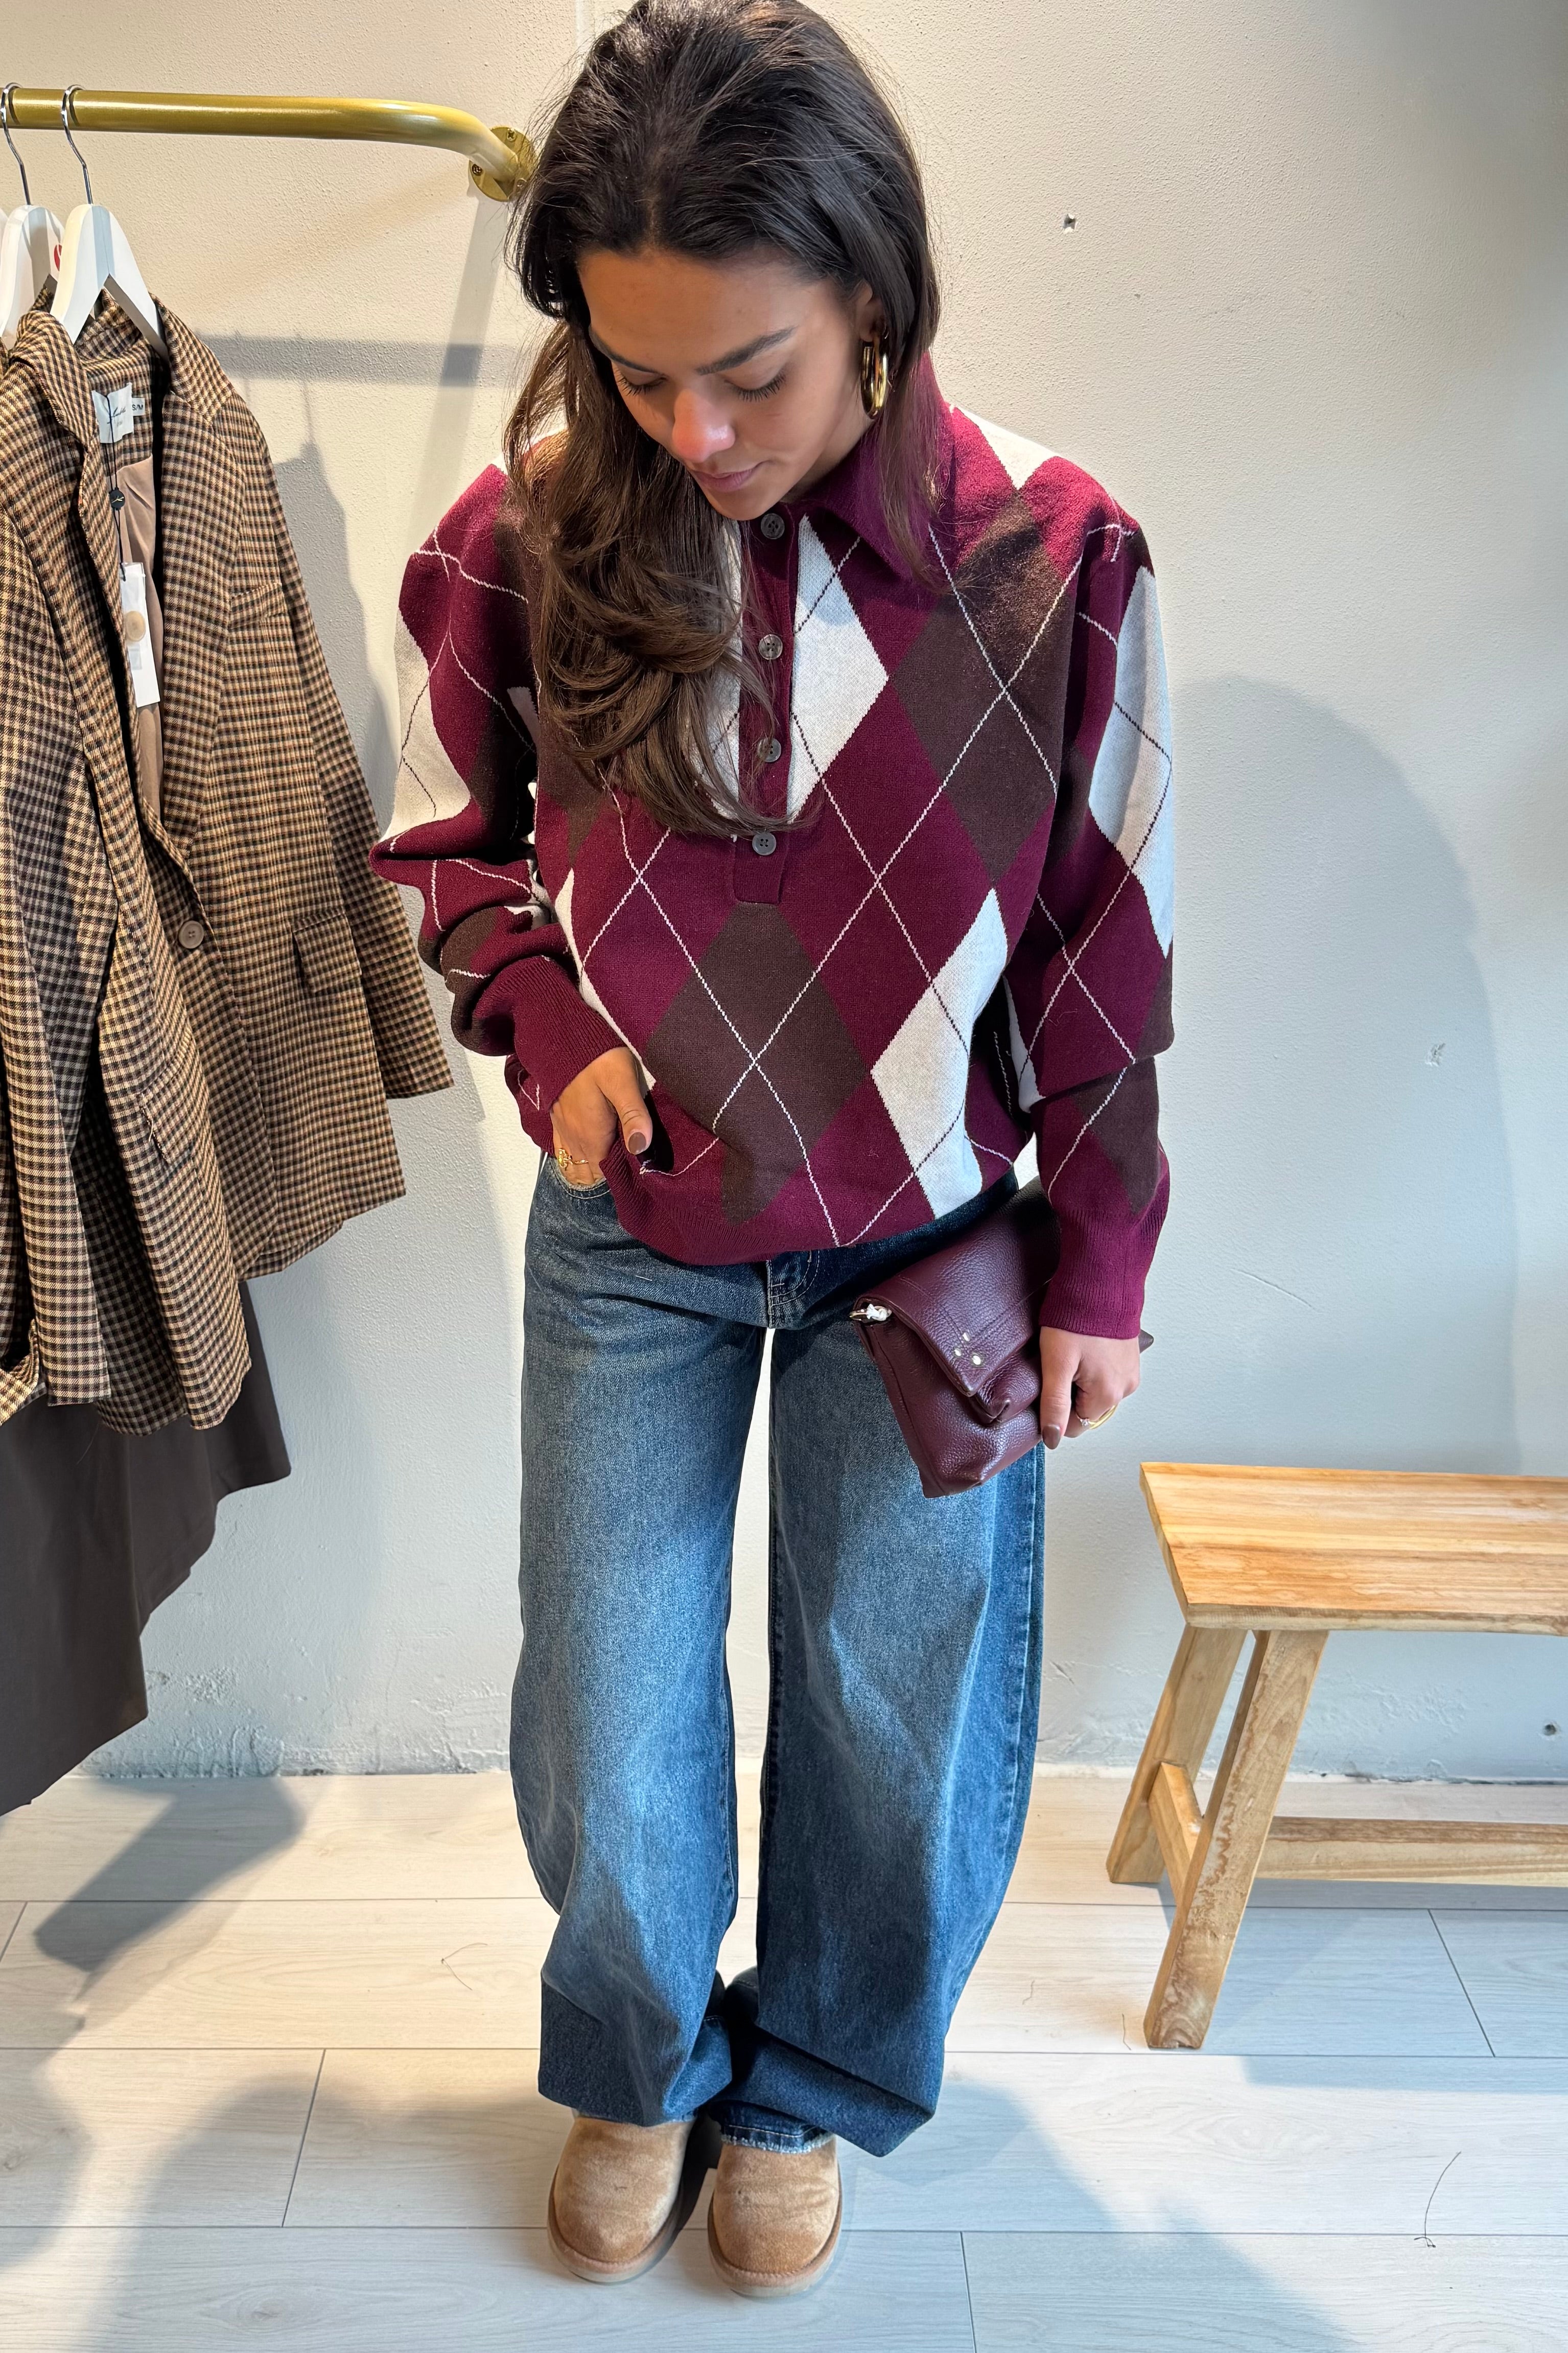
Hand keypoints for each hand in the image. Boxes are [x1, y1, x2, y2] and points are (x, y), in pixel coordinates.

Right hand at [550, 1048, 650, 1187]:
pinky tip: (589, 1149)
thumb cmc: (598, 1057)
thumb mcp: (623, 1082)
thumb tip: (641, 1148)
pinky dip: (575, 1158)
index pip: (605, 1174)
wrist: (562, 1035)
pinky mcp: (557, 1118)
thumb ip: (633, 1115)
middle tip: (628, 1163)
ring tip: (611, 1160)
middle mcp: (575, 1140)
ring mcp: (563, 1130)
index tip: (638, 1169)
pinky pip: (562, 1150)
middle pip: (589, 1174)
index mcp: (592, 1137)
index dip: (621, 1176)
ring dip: (590, 1168)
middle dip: (606, 1175)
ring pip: (574, 1165)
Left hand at [1037, 1328, 1141, 1449]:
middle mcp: (1124, 1389)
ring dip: (1081, 1379)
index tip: (1051, 1381)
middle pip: (1086, 1408)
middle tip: (1062, 1362)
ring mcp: (1130, 1373)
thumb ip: (1054, 1404)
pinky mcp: (1130, 1359)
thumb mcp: (1056, 1364)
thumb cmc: (1075, 1320)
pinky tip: (1087, 1347)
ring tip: (1075, 1352)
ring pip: (1096, 1392)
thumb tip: (1052, 1438)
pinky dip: (1094, 1368)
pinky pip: (1107, 1376)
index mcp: (1107, 1395)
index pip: (1074, 1426)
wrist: (1100, 1283)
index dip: (1056, 1408)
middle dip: (1070, 1391)